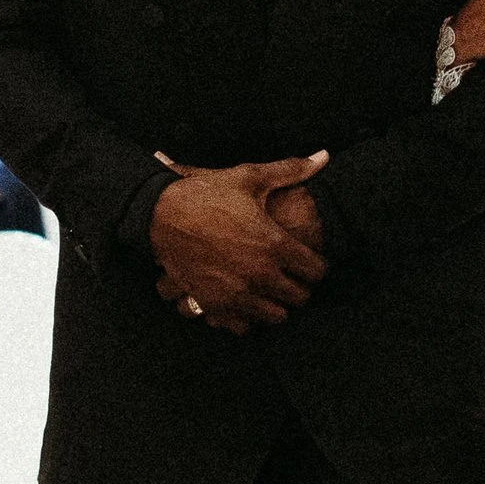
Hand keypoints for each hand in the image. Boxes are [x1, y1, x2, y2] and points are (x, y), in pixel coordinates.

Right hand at [149, 153, 328, 332]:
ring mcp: (236, 293)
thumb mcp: (250, 178)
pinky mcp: (213, 305)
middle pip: (300, 298)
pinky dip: (248, 317)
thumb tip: (323, 157)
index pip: (316, 271)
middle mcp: (259, 274)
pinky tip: (246, 300)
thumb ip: (290, 170)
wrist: (161, 213)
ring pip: (275, 316)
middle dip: (301, 287)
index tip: (312, 262)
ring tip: (272, 290)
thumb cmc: (207, 194)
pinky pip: (244, 326)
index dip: (318, 266)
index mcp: (275, 244)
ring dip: (277, 304)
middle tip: (294, 278)